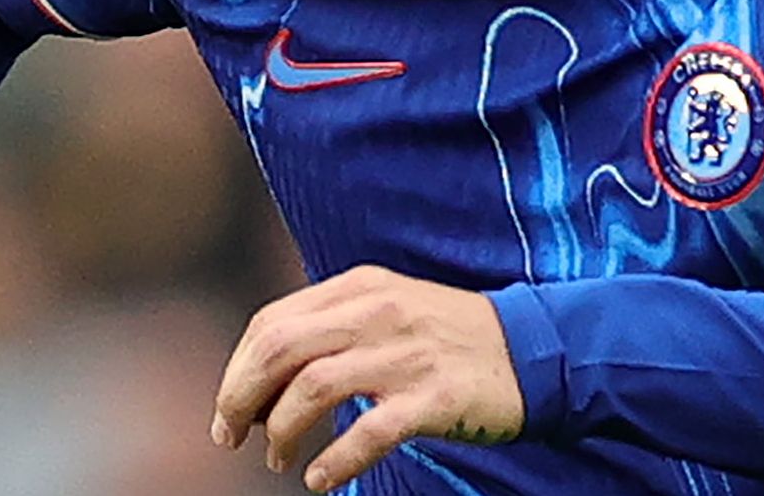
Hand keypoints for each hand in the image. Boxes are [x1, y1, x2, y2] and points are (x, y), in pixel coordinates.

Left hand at [212, 265, 524, 492]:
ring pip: (312, 387)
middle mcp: (377, 313)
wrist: (534, 348)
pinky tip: (320, 478)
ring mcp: (406, 355)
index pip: (273, 322)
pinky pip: (368, 431)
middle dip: (240, 397)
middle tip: (231, 435)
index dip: (238, 369)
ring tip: (277, 458)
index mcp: (360, 287)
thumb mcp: (389, 307)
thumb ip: (333, 324)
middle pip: (280, 349)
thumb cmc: (450, 336)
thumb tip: (268, 371)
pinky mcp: (434, 398)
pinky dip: (335, 460)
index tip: (229, 407)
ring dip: (280, 430)